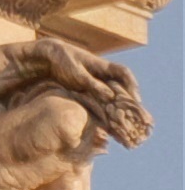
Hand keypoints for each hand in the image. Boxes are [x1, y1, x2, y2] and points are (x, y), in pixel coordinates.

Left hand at [22, 38, 152, 144]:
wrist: (49, 59)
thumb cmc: (64, 60)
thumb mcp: (77, 72)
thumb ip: (92, 83)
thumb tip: (110, 96)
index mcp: (104, 67)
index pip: (124, 73)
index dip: (132, 86)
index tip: (136, 99)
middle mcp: (105, 77)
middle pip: (123, 90)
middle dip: (132, 105)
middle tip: (140, 121)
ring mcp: (99, 86)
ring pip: (114, 100)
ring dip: (121, 113)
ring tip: (129, 129)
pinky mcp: (92, 94)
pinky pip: (103, 105)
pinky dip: (108, 115)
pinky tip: (111, 130)